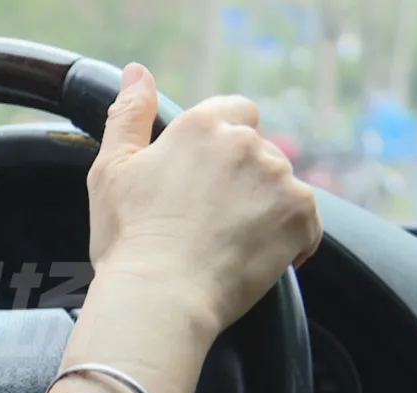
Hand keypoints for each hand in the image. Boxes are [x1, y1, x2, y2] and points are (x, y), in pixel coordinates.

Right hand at [86, 64, 321, 331]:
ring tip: (226, 243)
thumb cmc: (128, 238)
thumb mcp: (111, 170)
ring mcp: (277, 179)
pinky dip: (288, 241)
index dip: (222, 144)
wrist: (159, 296)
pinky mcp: (299, 216)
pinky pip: (306, 223)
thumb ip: (128, 114)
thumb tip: (138, 72)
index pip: (236, 111)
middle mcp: (245, 143)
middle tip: (206, 220)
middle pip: (259, 152)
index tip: (203, 180)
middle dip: (241, 181)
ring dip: (262, 209)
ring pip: (280, 187)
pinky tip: (251, 257)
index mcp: (201, 126)